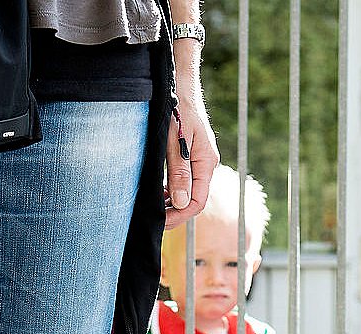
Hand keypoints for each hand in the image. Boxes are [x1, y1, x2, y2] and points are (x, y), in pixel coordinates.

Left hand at [164, 47, 219, 227]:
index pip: (198, 201)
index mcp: (206, 162)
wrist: (178, 85)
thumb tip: (182, 202)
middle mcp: (205, 163)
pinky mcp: (190, 155)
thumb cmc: (175, 109)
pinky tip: (158, 192)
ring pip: (188, 191)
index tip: (161, 221)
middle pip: (194, 199)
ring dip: (172, 202)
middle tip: (154, 220)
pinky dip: (171, 190)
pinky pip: (183, 180)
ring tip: (154, 209)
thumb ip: (178, 172)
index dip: (180, 215)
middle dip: (175, 212)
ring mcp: (198, 160)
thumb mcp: (173, 142)